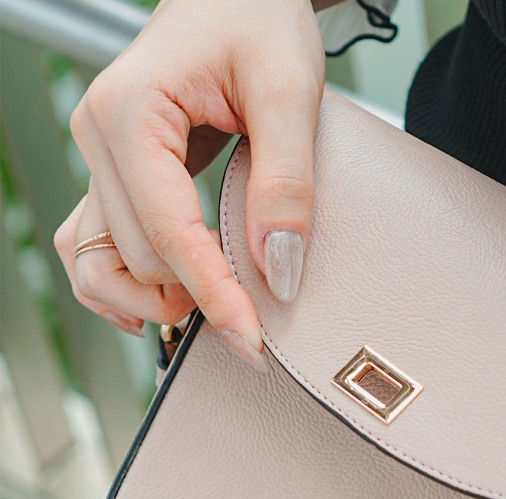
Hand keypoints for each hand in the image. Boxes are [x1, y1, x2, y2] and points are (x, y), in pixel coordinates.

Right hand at [53, 0, 325, 367]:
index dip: (213, 294)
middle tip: (258, 326)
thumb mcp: (290, 91)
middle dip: (194, 299)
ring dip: (149, 301)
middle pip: (135, 257)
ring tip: (214, 310)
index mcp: (132, 111)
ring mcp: (101, 157)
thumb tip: (279, 271)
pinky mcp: (116, 173)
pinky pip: (97, 245)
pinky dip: (127, 285)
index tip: (254, 341)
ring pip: (99, 261)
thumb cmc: (258, 19)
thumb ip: (286, 184)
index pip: (167, 232)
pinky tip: (173, 301)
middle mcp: (100, 136)